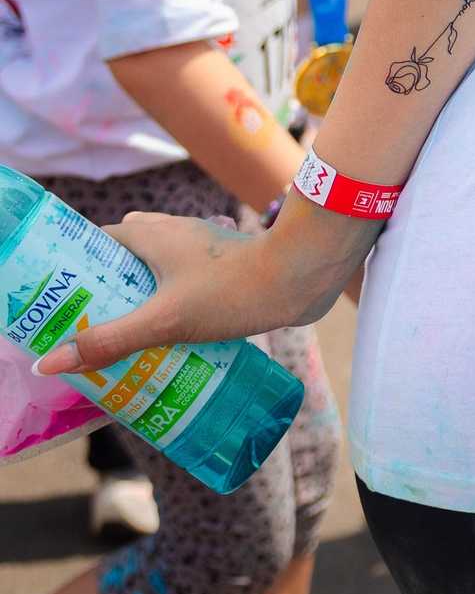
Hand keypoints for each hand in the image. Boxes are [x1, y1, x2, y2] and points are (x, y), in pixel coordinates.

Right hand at [33, 198, 367, 372]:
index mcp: (151, 233)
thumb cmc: (234, 290)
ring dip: (142, 303)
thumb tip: (50, 360)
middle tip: (92, 333)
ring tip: (128, 343)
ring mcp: (202, 250)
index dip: (75, 270)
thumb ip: (110, 341)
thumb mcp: (164, 321)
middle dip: (108, 294)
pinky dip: (172, 308)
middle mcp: (174, 233)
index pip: (97, 243)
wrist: (304, 275)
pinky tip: (173, 341)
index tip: (61, 303)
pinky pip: (185, 286)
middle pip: (125, 261)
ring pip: (157, 274)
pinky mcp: (225, 269)